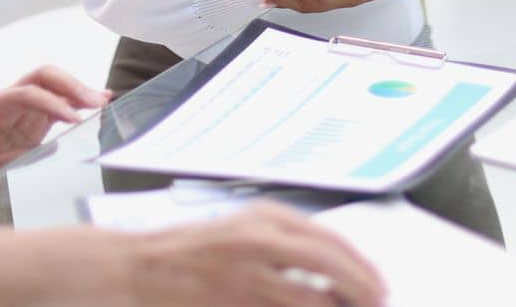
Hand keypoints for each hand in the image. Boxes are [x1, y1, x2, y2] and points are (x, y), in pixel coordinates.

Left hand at [0, 66, 108, 191]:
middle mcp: (7, 99)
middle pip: (43, 77)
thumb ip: (9, 160)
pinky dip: (77, 101)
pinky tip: (97, 103)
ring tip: (104, 100)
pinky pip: (58, 101)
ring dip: (78, 90)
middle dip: (71, 85)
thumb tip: (47, 151)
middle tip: (97, 103)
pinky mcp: (33, 114)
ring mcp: (21, 104)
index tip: (75, 119)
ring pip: (54, 85)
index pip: (26, 94)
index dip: (52, 103)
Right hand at [128, 203, 384, 306]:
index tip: (379, 286)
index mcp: (264, 218)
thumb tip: (337, 268)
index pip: (330, 240)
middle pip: (329, 264)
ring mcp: (246, 275)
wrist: (136, 268)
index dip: (362, 266)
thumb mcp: (241, 231)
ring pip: (312, 299)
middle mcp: (259, 239)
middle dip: (361, 288)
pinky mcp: (234, 301)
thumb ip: (284, 243)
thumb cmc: (191, 253)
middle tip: (378, 303)